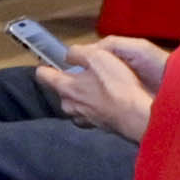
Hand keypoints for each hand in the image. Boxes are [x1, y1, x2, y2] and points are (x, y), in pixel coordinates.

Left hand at [45, 40, 161, 139]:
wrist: (136, 115)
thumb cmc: (117, 87)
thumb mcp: (97, 57)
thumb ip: (78, 53)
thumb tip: (70, 54)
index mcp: (66, 88)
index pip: (44, 76)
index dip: (46, 68)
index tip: (46, 66)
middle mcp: (70, 106)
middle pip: (62, 91)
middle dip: (71, 83)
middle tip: (85, 75)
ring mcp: (83, 118)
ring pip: (77, 104)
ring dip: (85, 96)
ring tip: (101, 88)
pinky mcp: (98, 126)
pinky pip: (92, 113)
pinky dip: (98, 107)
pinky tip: (110, 101)